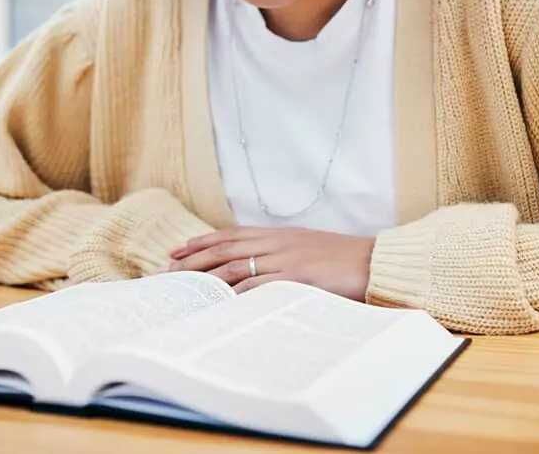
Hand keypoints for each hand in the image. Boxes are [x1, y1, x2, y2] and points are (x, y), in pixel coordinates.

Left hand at [168, 227, 374, 299]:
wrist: (372, 262)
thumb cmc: (342, 258)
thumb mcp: (307, 247)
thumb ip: (281, 252)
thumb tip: (256, 266)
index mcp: (278, 235)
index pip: (230, 235)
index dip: (201, 242)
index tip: (177, 251)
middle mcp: (276, 243)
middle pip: (223, 248)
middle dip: (192, 259)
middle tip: (166, 270)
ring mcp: (285, 260)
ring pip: (234, 265)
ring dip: (205, 276)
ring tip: (182, 287)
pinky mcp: (295, 279)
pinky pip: (257, 285)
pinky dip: (235, 293)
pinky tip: (217, 302)